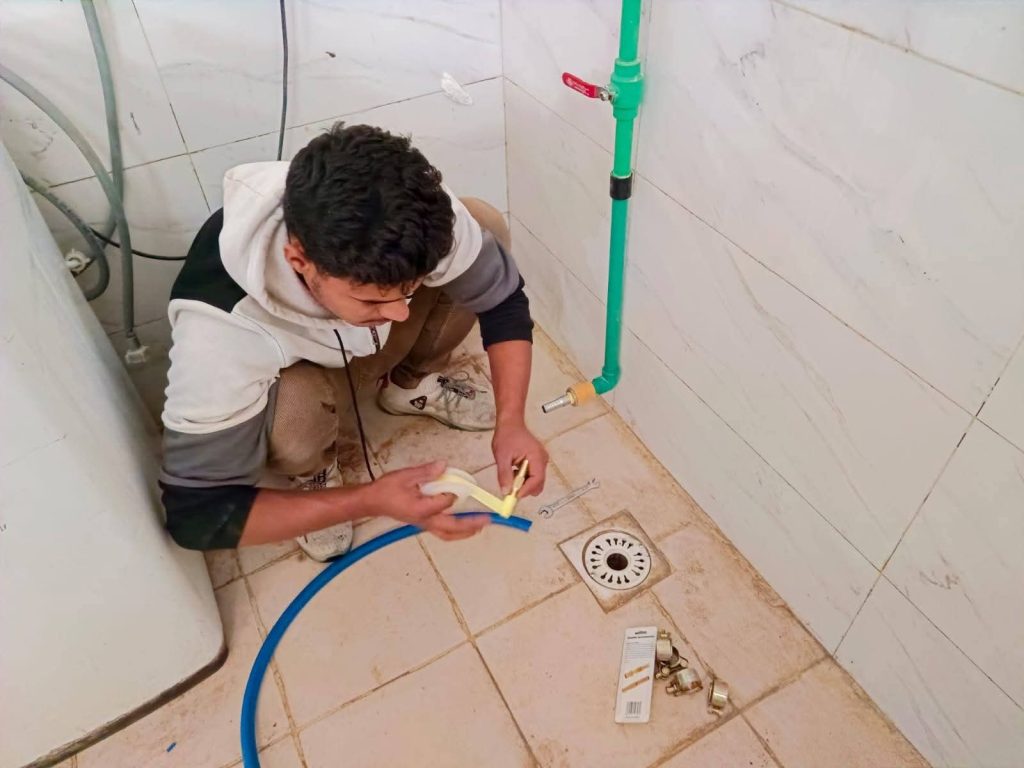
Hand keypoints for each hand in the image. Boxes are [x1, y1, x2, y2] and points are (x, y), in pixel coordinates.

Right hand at [359, 461, 489, 540]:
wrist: (373, 501)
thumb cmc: (387, 489)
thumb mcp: (405, 476)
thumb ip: (426, 472)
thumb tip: (443, 466)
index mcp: (421, 508)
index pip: (445, 502)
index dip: (452, 493)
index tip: (454, 483)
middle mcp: (425, 520)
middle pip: (452, 528)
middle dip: (471, 525)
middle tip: (487, 520)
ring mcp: (424, 524)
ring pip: (448, 534)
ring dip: (466, 532)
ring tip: (480, 526)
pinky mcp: (423, 523)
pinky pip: (443, 531)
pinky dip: (456, 531)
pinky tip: (464, 526)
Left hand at [492, 422, 547, 497]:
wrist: (510, 424)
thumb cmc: (507, 435)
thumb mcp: (502, 456)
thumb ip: (504, 475)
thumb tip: (506, 491)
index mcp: (537, 457)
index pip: (537, 479)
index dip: (526, 490)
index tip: (514, 496)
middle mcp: (542, 460)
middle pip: (538, 483)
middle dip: (525, 488)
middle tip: (510, 488)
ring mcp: (541, 461)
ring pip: (535, 481)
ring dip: (523, 483)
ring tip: (510, 472)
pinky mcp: (537, 462)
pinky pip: (532, 475)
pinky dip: (523, 478)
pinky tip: (513, 470)